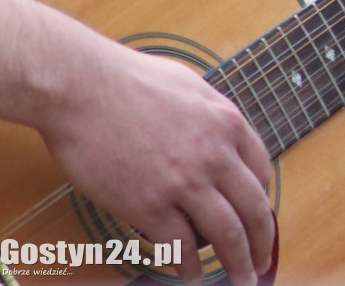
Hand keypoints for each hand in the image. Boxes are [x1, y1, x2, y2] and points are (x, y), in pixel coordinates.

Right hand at [37, 43, 273, 285]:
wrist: (81, 87)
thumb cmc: (129, 79)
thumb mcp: (192, 85)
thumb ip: (215, 113)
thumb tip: (225, 133)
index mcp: (228, 124)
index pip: (262, 172)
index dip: (261, 198)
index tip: (257, 214)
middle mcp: (215, 155)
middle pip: (254, 210)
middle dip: (263, 243)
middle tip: (263, 262)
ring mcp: (183, 182)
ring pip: (226, 235)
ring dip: (238, 264)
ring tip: (242, 279)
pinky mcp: (148, 204)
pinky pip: (180, 246)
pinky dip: (189, 267)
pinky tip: (191, 277)